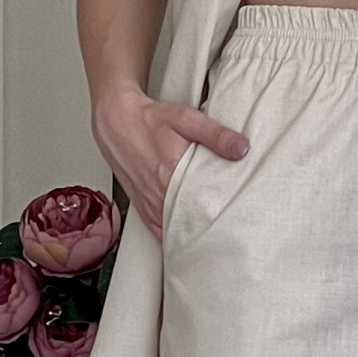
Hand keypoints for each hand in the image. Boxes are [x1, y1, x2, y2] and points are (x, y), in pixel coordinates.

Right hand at [91, 82, 246, 238]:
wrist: (116, 122)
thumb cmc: (148, 120)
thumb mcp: (185, 119)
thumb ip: (215, 134)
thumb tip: (241, 148)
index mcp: (170, 175)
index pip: (202, 208)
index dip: (221, 217)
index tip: (237, 220)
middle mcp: (157, 194)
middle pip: (190, 224)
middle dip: (210, 228)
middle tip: (230, 231)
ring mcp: (148, 204)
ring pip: (173, 231)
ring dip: (191, 234)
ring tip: (212, 236)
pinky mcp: (142, 206)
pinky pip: (158, 231)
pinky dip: (172, 235)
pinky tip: (186, 237)